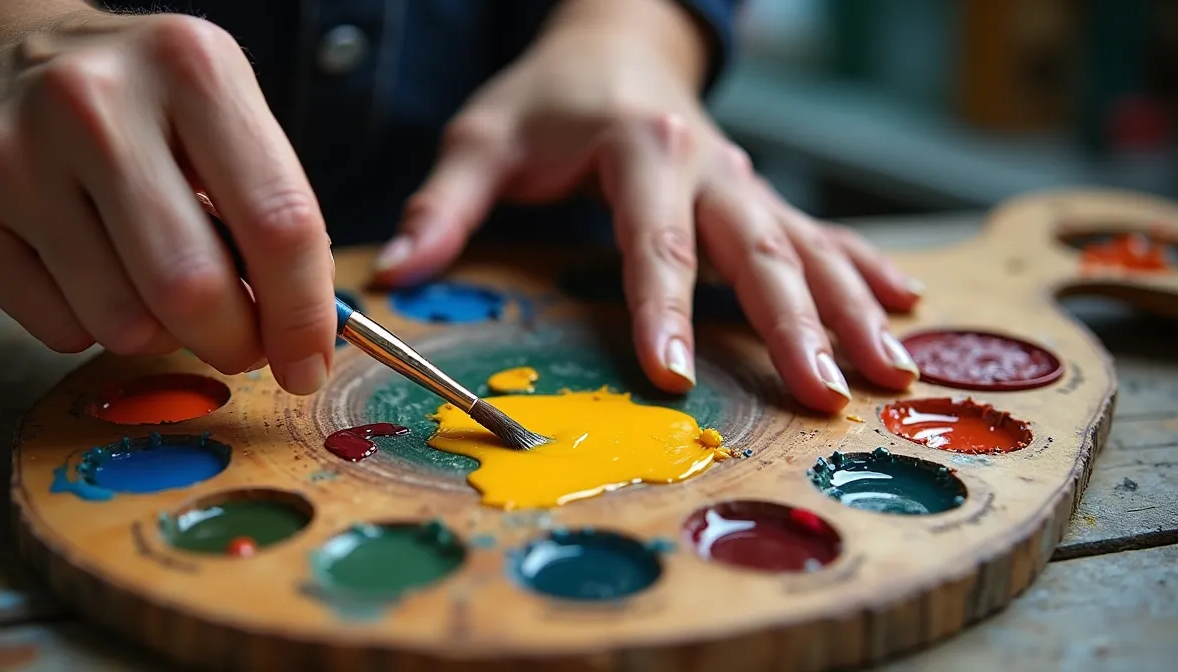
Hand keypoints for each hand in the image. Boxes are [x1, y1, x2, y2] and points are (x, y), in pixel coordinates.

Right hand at [0, 10, 335, 393]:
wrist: (12, 60)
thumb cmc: (148, 109)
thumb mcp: (228, 120)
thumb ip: (273, 218)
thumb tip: (299, 339)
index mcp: (191, 67)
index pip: (277, 222)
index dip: (302, 314)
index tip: (308, 364)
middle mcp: (93, 101)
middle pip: (192, 287)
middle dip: (233, 342)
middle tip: (241, 344)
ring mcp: (12, 152)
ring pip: (121, 323)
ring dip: (159, 333)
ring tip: (150, 277)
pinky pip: (59, 330)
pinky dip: (90, 325)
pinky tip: (85, 265)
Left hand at [369, 0, 921, 412]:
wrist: (615, 37)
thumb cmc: (548, 96)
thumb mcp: (484, 137)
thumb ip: (444, 204)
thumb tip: (398, 274)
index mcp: (641, 146)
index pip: (652, 239)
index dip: (660, 309)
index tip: (672, 375)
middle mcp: (708, 164)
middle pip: (756, 249)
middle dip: (793, 324)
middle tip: (821, 394)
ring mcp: (744, 180)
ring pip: (807, 246)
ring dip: (851, 311)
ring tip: (891, 374)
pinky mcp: (759, 195)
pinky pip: (822, 233)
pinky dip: (865, 271)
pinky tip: (908, 309)